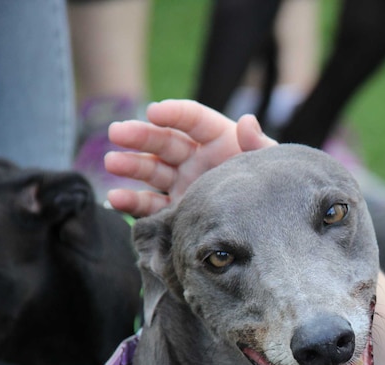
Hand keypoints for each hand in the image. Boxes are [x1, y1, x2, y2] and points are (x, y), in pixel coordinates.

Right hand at [103, 99, 276, 216]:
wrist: (269, 232)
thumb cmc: (271, 191)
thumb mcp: (267, 167)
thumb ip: (258, 145)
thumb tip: (247, 121)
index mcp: (219, 140)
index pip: (193, 120)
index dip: (173, 114)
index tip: (154, 112)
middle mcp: (196, 158)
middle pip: (164, 141)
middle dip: (140, 136)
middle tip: (117, 132)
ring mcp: (182, 183)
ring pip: (151, 170)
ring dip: (130, 165)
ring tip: (113, 163)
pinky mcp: (174, 209)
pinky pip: (148, 204)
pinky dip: (131, 201)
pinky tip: (115, 198)